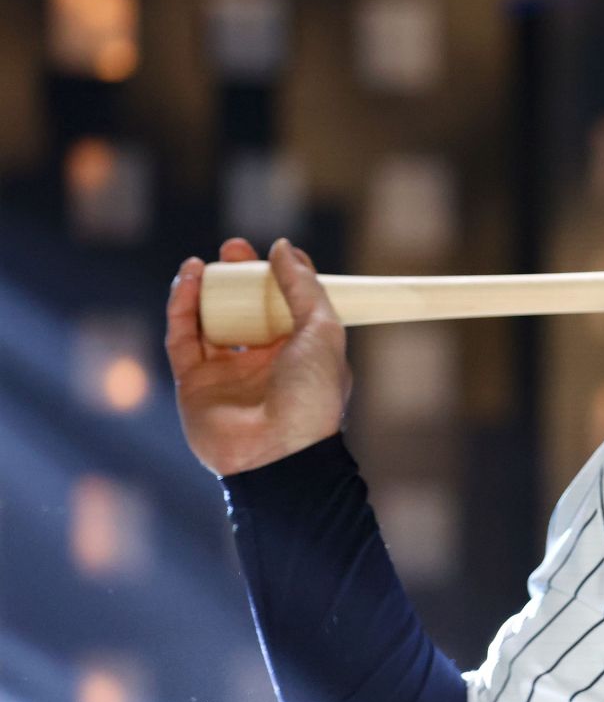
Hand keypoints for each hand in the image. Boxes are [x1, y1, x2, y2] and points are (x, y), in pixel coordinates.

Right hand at [166, 237, 353, 476]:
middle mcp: (264, 363)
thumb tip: (285, 248)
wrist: (277, 453)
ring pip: (210, 321)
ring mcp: (227, 373)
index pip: (287, 307)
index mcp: (302, 354)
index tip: (274, 250)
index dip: (278, 277)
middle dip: (238, 277)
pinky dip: (182, 307)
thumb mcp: (323, 331)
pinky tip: (189, 279)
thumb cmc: (312, 395)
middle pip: (246, 310)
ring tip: (206, 262)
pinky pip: (183, 337)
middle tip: (234, 248)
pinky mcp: (193, 383)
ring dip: (206, 289)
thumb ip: (303, 288)